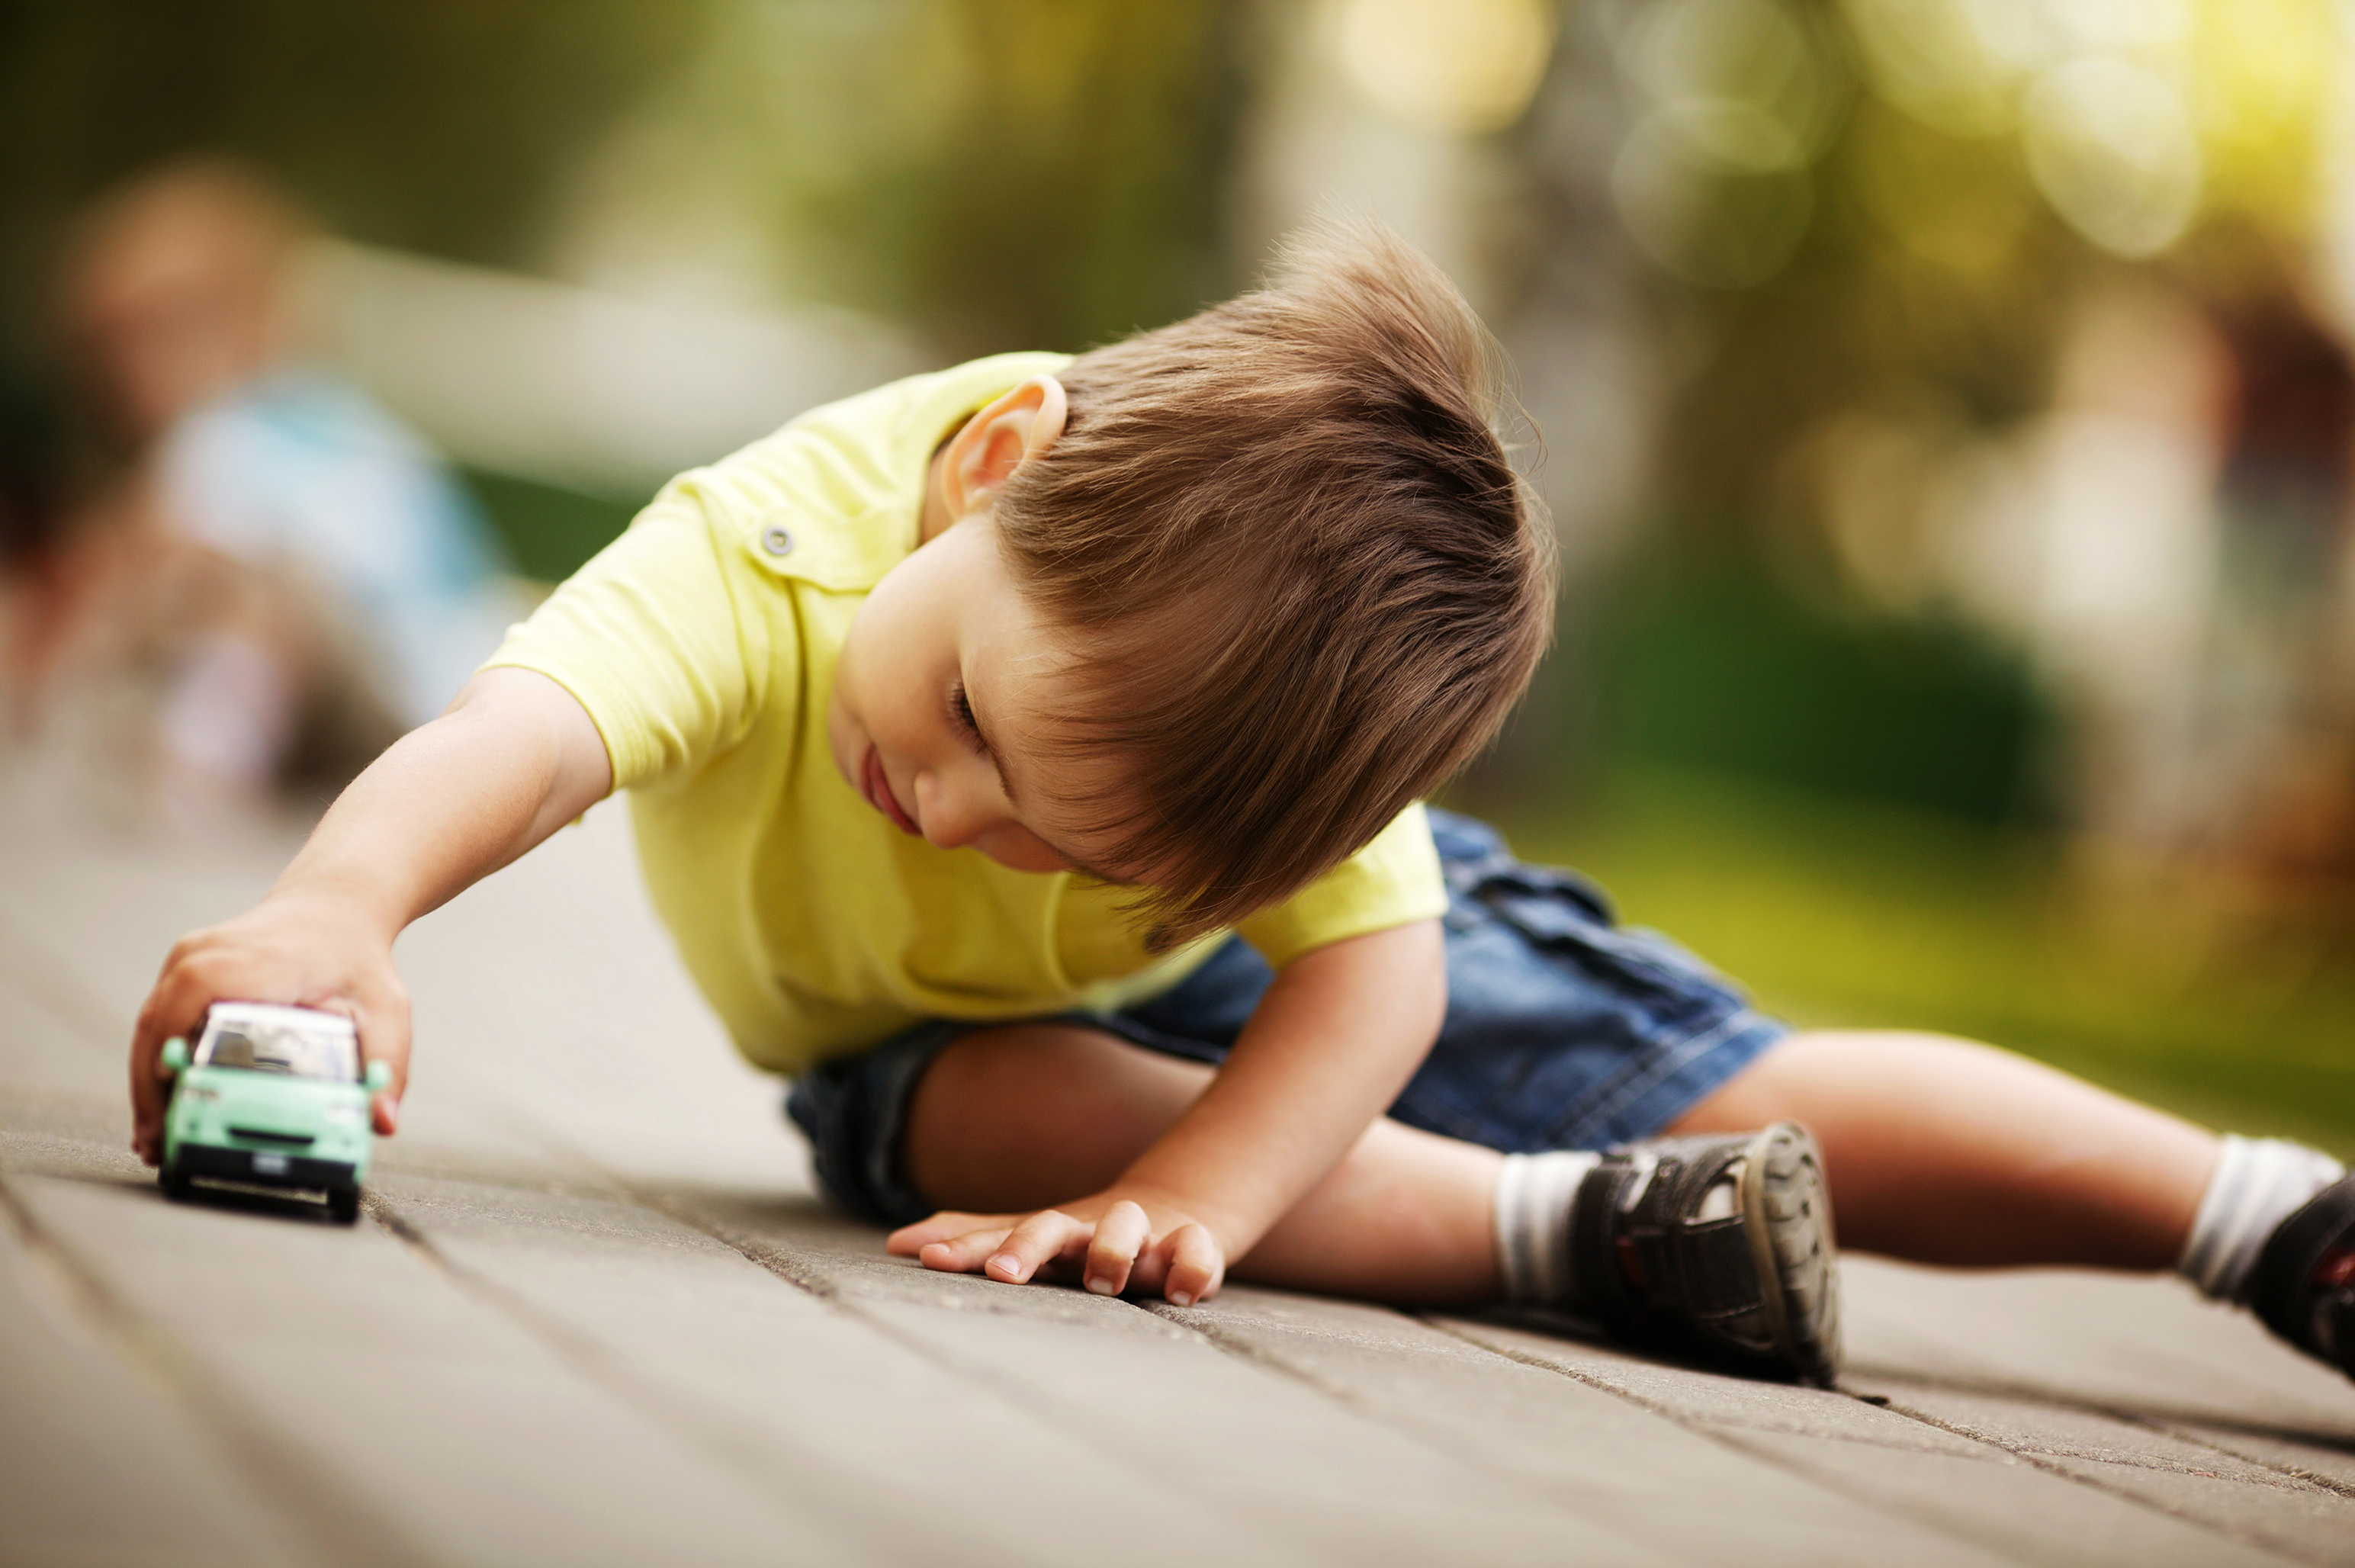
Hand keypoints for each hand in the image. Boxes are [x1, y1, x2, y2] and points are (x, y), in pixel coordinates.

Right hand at [130, 889, 408, 1164]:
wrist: (336, 908)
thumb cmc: (355, 957)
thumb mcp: (384, 1010)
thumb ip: (387, 1064)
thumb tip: (383, 1120)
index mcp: (250, 964)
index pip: (188, 1014)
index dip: (170, 1068)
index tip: (170, 1116)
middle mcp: (208, 954)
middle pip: (157, 1028)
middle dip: (152, 1093)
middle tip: (158, 1148)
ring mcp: (190, 957)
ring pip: (151, 1025)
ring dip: (146, 1082)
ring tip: (153, 1137)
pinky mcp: (184, 967)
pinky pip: (158, 1016)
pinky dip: (155, 1059)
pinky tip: (161, 1100)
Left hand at [887, 1187, 1228, 1306]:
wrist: (1173, 1208)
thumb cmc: (1084, 1237)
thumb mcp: (1029, 1236)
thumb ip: (973, 1239)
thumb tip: (894, 1243)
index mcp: (1050, 1231)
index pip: (998, 1233)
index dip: (966, 1248)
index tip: (929, 1262)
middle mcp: (1090, 1228)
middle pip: (1055, 1225)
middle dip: (1028, 1245)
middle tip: (1005, 1274)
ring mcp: (1142, 1237)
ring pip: (1128, 1224)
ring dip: (1113, 1246)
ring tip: (1100, 1280)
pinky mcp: (1191, 1248)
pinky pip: (1198, 1251)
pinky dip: (1192, 1265)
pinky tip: (1178, 1292)